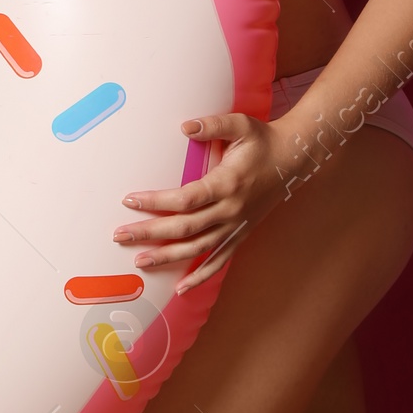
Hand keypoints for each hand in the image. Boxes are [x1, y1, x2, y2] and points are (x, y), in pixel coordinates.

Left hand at [113, 111, 287, 293]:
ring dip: (167, 258)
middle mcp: (230, 210)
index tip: (130, 200)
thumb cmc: (262, 140)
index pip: (185, 199)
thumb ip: (213, 124)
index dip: (156, 202)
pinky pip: (219, 261)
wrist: (292, 160)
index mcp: (227, 184)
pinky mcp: (240, 234)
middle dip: (150, 233)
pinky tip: (181, 289)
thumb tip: (186, 126)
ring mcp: (236, 226)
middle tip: (120, 236)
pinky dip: (200, 277)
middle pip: (185, 228)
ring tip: (139, 261)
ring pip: (197, 249)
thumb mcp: (241, 125)